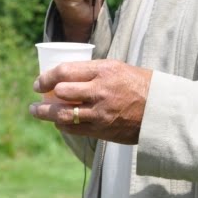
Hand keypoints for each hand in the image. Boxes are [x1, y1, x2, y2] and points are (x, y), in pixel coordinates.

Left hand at [29, 59, 152, 144]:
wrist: (161, 109)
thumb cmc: (140, 84)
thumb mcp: (118, 68)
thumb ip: (93, 71)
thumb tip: (67, 75)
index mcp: (104, 70)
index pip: (65, 71)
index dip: (47, 77)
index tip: (39, 81)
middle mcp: (100, 90)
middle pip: (61, 92)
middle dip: (44, 94)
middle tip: (38, 93)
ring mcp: (100, 112)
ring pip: (63, 114)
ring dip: (45, 113)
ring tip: (36, 110)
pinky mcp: (102, 130)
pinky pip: (74, 129)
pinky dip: (62, 125)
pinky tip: (58, 123)